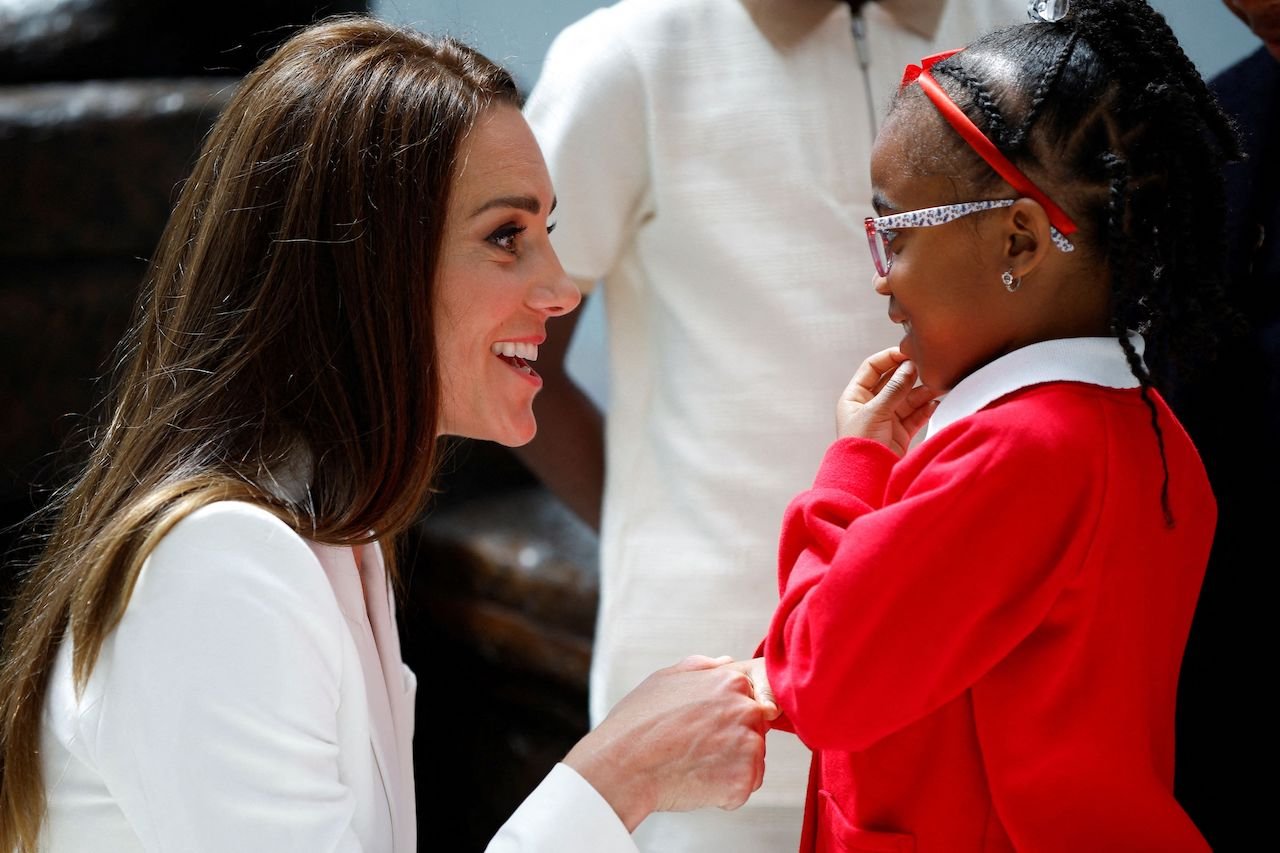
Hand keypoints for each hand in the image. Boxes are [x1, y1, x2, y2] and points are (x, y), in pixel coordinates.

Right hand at [563, 655, 769, 830]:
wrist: (622, 767)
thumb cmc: (637, 723)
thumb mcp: (664, 679)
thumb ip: (702, 668)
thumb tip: (727, 661)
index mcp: (730, 681)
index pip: (757, 695)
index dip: (733, 713)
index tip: (712, 725)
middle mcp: (746, 710)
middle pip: (756, 728)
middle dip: (733, 739)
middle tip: (695, 747)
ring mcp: (748, 746)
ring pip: (753, 759)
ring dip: (730, 766)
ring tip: (693, 764)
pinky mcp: (743, 780)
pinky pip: (745, 787)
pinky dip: (725, 791)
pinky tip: (696, 781)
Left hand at [836, 348, 937, 454]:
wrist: (866, 480)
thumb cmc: (859, 446)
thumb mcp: (875, 412)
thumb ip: (894, 389)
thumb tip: (909, 367)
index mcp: (855, 397)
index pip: (872, 368)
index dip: (889, 358)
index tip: (908, 352)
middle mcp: (870, 405)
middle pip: (893, 382)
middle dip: (910, 375)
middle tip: (926, 368)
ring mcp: (886, 419)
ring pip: (907, 398)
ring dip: (921, 392)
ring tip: (936, 386)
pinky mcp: (900, 433)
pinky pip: (915, 415)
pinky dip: (925, 409)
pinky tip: (934, 403)